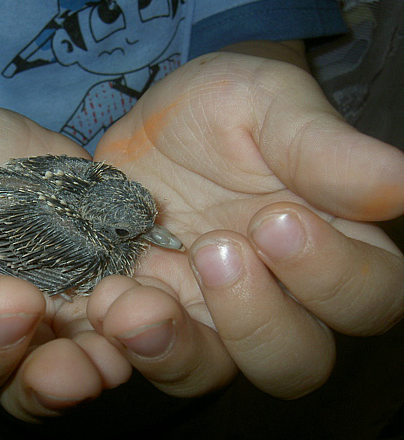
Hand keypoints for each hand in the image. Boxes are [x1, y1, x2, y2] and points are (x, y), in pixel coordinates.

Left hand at [91, 44, 403, 399]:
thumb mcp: (269, 107)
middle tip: (215, 249)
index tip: (278, 217)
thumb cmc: (226, 107)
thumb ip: (325, 149)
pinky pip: (145, 352)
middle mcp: (276, 296)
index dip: (332, 275)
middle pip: (295, 361)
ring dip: (178, 346)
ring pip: (213, 373)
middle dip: (256, 318)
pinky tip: (107, 296)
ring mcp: (206, 311)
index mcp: (329, 246)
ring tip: (142, 296)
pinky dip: (126, 338)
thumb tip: (402, 183)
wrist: (153, 124)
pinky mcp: (150, 309)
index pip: (370, 297)